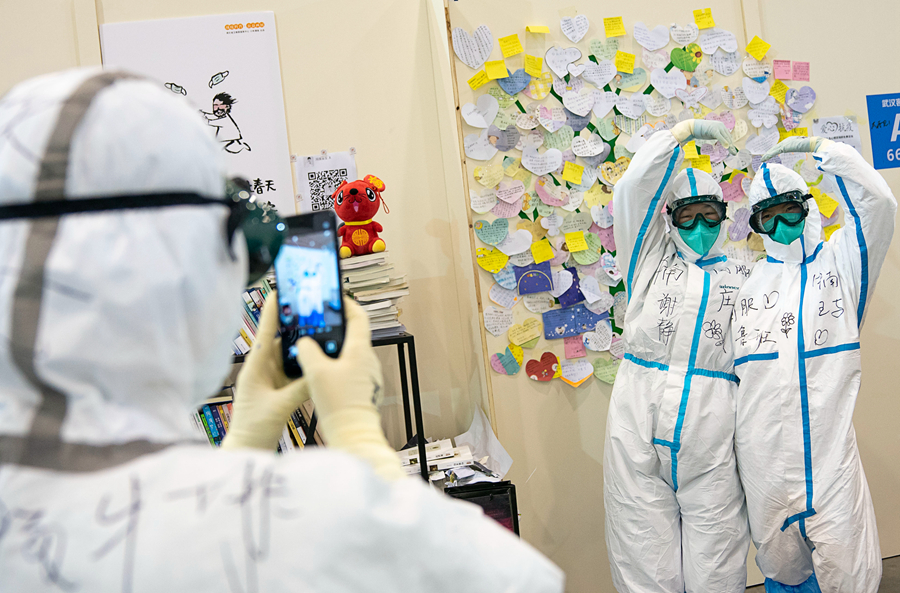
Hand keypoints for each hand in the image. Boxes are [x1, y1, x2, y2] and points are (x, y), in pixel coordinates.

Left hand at [221, 291, 308, 450]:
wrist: (247, 447)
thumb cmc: (254, 427)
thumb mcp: (280, 405)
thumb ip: (301, 387)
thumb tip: (319, 370)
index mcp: (255, 367)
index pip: (265, 333)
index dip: (273, 312)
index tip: (280, 291)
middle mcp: (262, 368)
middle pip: (280, 339)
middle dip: (294, 324)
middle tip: (310, 308)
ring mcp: (270, 377)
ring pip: (288, 354)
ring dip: (301, 344)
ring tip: (319, 330)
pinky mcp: (277, 387)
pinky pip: (293, 368)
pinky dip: (304, 362)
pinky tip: (317, 357)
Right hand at [296, 299, 404, 479]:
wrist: (354, 435)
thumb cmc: (339, 404)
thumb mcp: (315, 372)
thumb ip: (307, 351)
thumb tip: (304, 343)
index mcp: (360, 350)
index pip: (358, 316)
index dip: (347, 304)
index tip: (335, 297)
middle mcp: (367, 360)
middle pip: (353, 334)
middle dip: (335, 326)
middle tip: (318, 322)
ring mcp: (367, 375)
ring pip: (350, 353)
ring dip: (334, 347)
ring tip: (314, 347)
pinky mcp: (363, 389)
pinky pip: (349, 369)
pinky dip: (336, 365)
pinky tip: (320, 372)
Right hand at [671, 119, 737, 154]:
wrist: (692, 127)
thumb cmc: (700, 131)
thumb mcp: (711, 134)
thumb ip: (717, 136)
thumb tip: (721, 142)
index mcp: (721, 126)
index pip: (727, 135)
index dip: (730, 143)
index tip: (732, 149)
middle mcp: (721, 125)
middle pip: (728, 137)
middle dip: (731, 145)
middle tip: (734, 153)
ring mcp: (718, 127)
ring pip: (726, 137)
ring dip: (730, 145)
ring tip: (732, 152)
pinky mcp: (714, 130)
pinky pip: (720, 137)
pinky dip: (724, 142)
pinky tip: (727, 147)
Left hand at [762, 136, 833, 160]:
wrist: (812, 143)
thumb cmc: (810, 145)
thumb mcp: (803, 148)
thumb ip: (799, 150)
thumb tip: (800, 154)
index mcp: (790, 141)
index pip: (780, 147)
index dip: (774, 151)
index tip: (770, 155)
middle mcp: (787, 141)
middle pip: (776, 148)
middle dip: (769, 153)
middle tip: (764, 158)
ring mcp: (785, 143)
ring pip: (774, 150)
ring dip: (767, 155)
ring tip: (762, 159)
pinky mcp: (784, 146)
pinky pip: (774, 152)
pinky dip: (769, 155)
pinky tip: (764, 159)